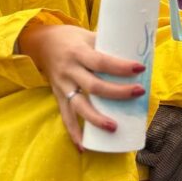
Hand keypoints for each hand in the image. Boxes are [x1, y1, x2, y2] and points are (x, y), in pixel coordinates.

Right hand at [19, 23, 144, 149]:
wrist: (41, 42)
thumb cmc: (72, 38)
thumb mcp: (88, 35)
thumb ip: (108, 46)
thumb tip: (139, 54)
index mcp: (78, 52)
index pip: (101, 61)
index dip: (120, 66)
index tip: (140, 68)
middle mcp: (69, 70)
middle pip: (94, 86)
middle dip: (118, 92)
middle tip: (139, 92)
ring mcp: (63, 86)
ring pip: (79, 106)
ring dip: (96, 119)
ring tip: (114, 128)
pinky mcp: (58, 96)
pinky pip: (66, 117)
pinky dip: (74, 133)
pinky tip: (84, 146)